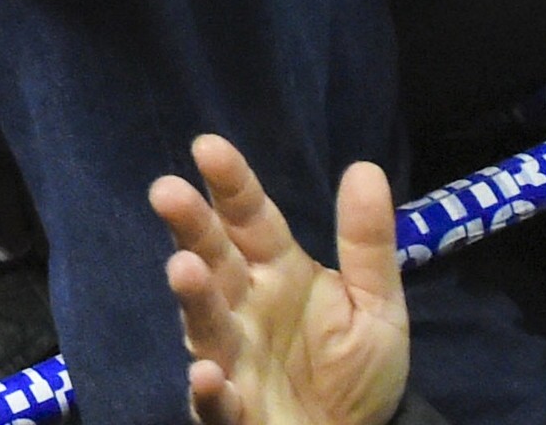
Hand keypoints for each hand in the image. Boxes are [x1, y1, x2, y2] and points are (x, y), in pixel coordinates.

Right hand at [152, 136, 408, 424]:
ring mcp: (230, 355)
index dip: (230, 184)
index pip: (248, 217)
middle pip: (212, 257)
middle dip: (189, 226)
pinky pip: (214, 401)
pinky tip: (208, 373)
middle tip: (167, 191)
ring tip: (184, 269)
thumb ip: (367, 245)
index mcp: (275, 269)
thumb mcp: (377, 306)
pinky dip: (208, 389)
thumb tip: (366, 168)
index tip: (208, 147)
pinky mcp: (230, 409)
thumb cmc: (356, 369)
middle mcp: (242, 304)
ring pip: (204, 321)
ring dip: (192, 296)